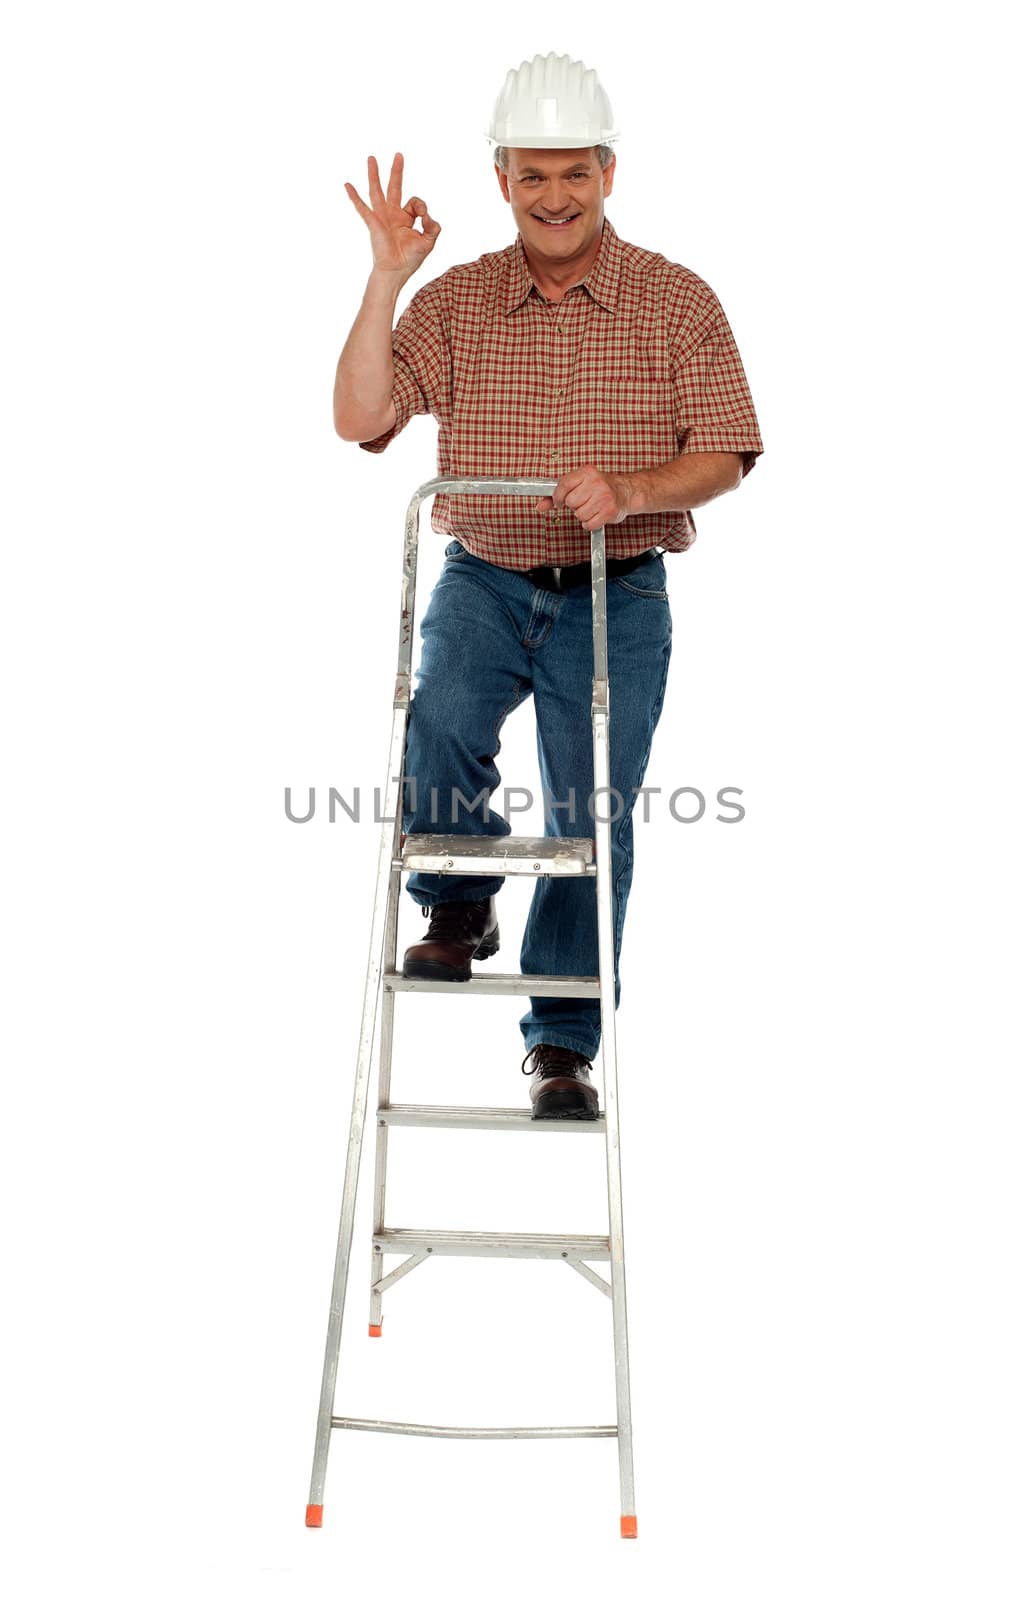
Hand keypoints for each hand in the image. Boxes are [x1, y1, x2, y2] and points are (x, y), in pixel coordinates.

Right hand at [344, 153, 440, 282]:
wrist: (396, 271)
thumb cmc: (410, 259)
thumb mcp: (428, 240)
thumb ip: (432, 225)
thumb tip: (427, 214)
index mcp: (405, 218)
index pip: (415, 202)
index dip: (421, 207)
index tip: (424, 217)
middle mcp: (392, 214)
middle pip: (394, 187)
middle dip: (397, 171)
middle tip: (399, 154)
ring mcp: (381, 217)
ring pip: (377, 191)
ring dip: (374, 174)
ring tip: (371, 158)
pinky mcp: (373, 223)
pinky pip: (362, 208)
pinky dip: (354, 196)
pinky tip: (347, 184)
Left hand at [535, 466, 638, 531]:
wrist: (626, 491)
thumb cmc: (600, 487)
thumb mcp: (580, 484)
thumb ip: (558, 495)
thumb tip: (539, 507)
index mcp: (587, 472)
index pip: (564, 485)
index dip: (558, 497)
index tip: (558, 502)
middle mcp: (596, 482)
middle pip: (571, 502)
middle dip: (574, 506)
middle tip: (583, 502)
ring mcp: (604, 497)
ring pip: (579, 515)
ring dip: (583, 515)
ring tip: (592, 507)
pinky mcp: (609, 511)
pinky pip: (588, 524)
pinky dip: (590, 523)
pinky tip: (596, 515)